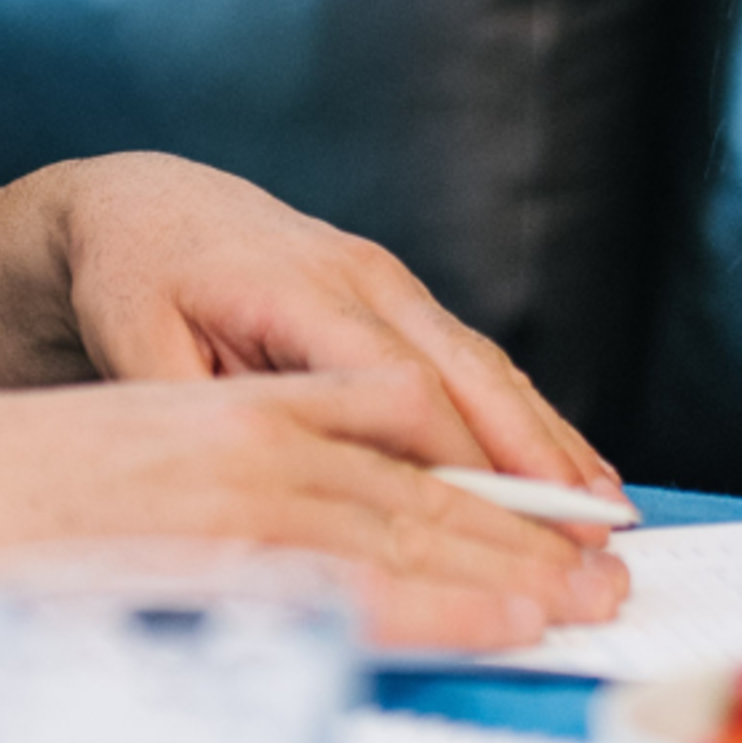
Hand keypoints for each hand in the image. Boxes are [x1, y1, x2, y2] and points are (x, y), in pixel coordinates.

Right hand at [0, 368, 629, 649]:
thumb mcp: (122, 473)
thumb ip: (204, 511)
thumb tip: (267, 572)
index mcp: (229, 413)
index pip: (390, 439)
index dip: (483, 479)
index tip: (556, 515)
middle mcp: (250, 440)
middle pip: (423, 486)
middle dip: (528, 532)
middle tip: (612, 573)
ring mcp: (234, 492)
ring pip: (411, 529)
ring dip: (514, 570)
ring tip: (592, 604)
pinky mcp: (211, 552)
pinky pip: (356, 584)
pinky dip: (443, 604)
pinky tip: (506, 623)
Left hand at [52, 154, 625, 509]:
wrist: (144, 209)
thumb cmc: (133, 286)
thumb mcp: (138, 352)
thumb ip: (199, 419)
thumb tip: (250, 498)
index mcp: (298, 291)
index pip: (399, 388)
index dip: (462, 463)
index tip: (507, 530)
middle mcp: (363, 278)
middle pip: (470, 375)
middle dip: (537, 458)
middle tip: (592, 533)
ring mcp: (392, 284)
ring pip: (488, 368)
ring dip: (551, 442)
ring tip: (608, 515)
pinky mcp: (402, 301)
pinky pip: (478, 364)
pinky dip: (531, 420)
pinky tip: (574, 470)